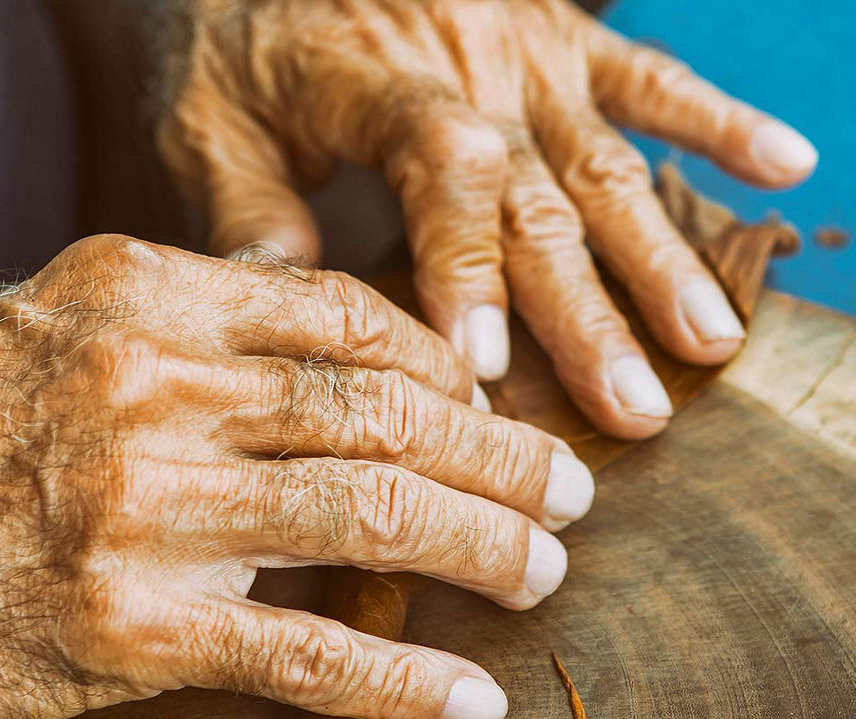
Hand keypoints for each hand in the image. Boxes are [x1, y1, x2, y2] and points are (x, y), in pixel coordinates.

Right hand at [0, 235, 592, 718]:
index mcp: (139, 297)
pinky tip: (467, 701)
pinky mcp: (128, 631)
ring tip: (541, 574)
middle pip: (381, 412)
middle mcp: (148, 388)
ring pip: (367, 517)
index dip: (445, 367)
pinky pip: (301, 659)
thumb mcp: (54, 334)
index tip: (492, 411)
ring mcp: (140, 510)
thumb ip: (188, 333)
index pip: (343, 316)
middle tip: (566, 495)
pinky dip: (400, 684)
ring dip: (481, 548)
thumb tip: (329, 357)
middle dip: (499, 458)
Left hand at [160, 0, 815, 437]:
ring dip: (663, 257)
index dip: (465, 271)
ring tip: (712, 346)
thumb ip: (244, 209)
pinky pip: (651, 74)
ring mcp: (525, 48)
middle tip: (635, 410)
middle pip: (539, 198)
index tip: (483, 374)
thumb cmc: (230, 47)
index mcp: (370, 77)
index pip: (439, 173)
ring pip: (605, 163)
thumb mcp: (202, 123)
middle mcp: (465, 63)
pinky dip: (720, 119)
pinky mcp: (561, 38)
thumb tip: (287, 308)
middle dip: (591, 313)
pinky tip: (787, 166)